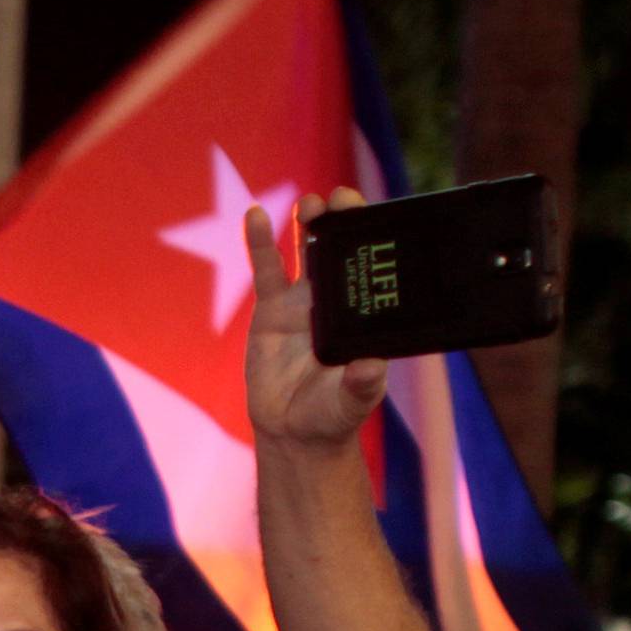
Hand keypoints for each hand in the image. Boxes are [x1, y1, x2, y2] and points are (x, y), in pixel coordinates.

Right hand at [243, 189, 388, 448]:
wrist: (292, 431)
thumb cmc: (332, 415)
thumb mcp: (351, 403)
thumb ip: (361, 385)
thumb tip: (372, 367)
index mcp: (363, 316)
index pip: (373, 269)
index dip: (373, 241)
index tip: (374, 220)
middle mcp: (337, 300)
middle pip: (343, 249)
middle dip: (344, 220)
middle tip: (344, 199)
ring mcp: (304, 300)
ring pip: (308, 249)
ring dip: (311, 221)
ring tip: (312, 204)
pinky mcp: (272, 307)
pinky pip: (267, 267)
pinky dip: (260, 240)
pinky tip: (256, 214)